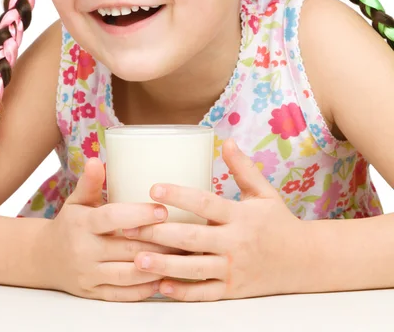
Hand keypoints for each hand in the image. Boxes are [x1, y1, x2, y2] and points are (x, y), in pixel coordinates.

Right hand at [40, 157, 185, 301]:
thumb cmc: (69, 224)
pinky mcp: (93, 294)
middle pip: (126, 247)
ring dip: (156, 267)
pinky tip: (163, 278)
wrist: (45, 258)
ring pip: (128, 274)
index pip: (112, 218)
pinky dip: (144, 289)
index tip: (164, 210)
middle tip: (185, 235)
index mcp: (80, 224)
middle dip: (158, 242)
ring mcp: (88, 275)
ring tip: (180, 257)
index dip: (139, 214)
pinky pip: (123, 294)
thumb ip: (89, 183)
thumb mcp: (76, 201)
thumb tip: (96, 160)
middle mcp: (83, 251)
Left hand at [123, 138, 309, 301]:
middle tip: (128, 228)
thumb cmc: (280, 222)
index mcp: (241, 216)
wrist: (306, 262)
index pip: (205, 203)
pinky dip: (183, 292)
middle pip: (192, 238)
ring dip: (164, 265)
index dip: (179, 194)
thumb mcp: (265, 192)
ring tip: (137, 259)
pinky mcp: (234, 290)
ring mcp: (234, 270)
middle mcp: (235, 243)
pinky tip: (160, 286)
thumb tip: (226, 140)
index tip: (153, 188)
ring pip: (194, 269)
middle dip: (158, 233)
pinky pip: (205, 293)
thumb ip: (243, 168)